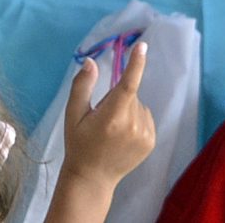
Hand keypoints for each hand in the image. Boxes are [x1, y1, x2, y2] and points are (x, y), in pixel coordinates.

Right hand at [62, 44, 155, 193]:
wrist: (92, 177)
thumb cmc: (79, 144)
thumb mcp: (73, 114)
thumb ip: (82, 86)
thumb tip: (91, 62)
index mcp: (112, 117)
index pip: (128, 84)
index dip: (136, 64)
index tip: (142, 46)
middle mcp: (132, 125)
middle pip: (130, 94)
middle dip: (117, 96)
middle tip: (102, 116)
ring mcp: (144, 135)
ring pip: (138, 105)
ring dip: (127, 108)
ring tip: (112, 129)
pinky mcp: (151, 142)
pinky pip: (145, 116)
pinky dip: (135, 118)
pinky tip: (122, 134)